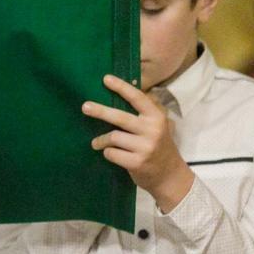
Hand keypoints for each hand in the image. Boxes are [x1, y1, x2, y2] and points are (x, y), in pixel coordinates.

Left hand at [83, 74, 193, 212]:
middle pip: (120, 117)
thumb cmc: (156, 147)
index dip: (121, 87)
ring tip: (97, 143)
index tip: (105, 79)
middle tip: (84, 107)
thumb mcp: (155, 127)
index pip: (137, 98)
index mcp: (156, 117)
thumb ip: (141, 115)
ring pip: (112, 137)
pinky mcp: (137, 162)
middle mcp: (153, 130)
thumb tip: (116, 98)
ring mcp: (145, 147)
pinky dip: (107, 153)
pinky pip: (111, 153)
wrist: (168, 174)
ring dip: (101, 140)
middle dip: (100, 111)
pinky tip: (111, 155)